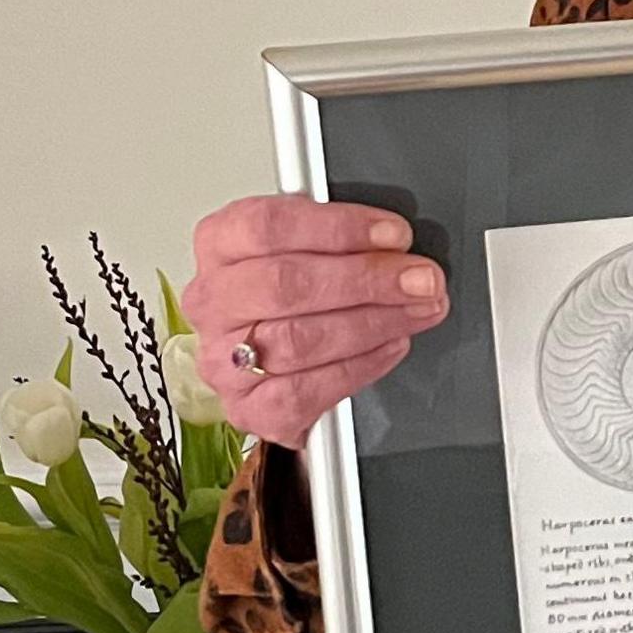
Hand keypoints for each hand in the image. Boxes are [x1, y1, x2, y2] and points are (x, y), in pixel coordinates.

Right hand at [180, 195, 448, 442]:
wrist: (272, 366)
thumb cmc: (293, 296)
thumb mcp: (310, 247)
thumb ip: (340, 239)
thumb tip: (394, 243)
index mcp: (221, 245)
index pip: (269, 226)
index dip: (339, 228)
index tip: (394, 235)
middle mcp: (213, 301)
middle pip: (285, 284)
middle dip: (366, 280)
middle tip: (419, 278)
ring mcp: (224, 358)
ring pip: (299, 339)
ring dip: (373, 323)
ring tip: (416, 310)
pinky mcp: (248, 407)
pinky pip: (306, 390)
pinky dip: (358, 367)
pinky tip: (390, 347)